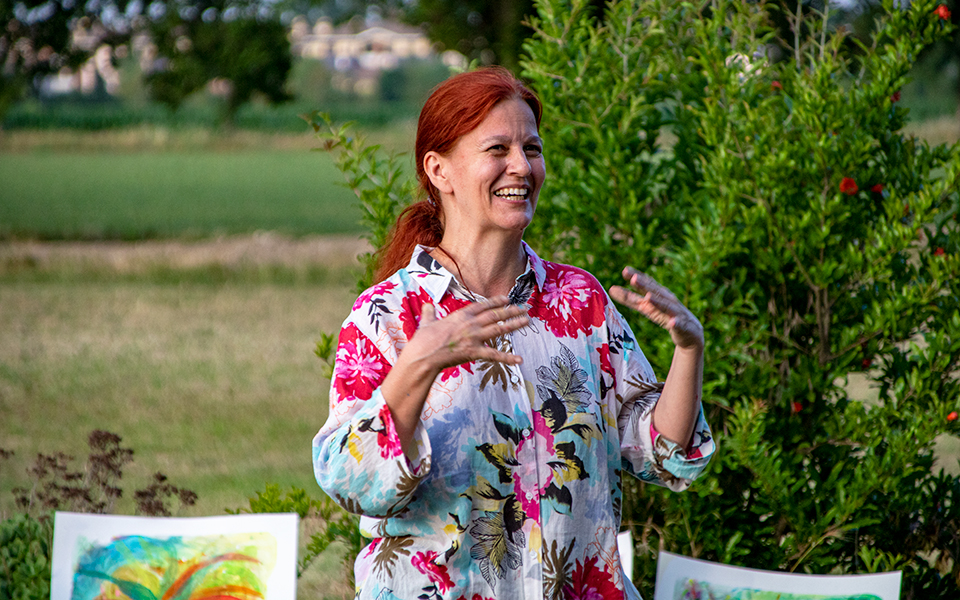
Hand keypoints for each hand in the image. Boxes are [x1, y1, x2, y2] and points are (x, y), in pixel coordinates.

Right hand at [406, 296, 529, 373]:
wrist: (422, 355)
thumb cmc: (423, 340)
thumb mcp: (426, 322)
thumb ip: (429, 312)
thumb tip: (427, 305)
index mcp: (460, 315)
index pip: (482, 306)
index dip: (496, 302)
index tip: (507, 299)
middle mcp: (470, 324)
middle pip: (495, 315)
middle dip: (511, 311)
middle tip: (524, 308)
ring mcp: (473, 337)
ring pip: (498, 329)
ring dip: (514, 324)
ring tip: (526, 321)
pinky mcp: (474, 352)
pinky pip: (494, 355)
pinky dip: (508, 358)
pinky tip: (519, 359)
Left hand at [609, 267, 703, 349]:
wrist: (690, 333)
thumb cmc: (665, 316)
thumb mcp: (647, 308)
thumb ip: (631, 299)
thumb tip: (611, 289)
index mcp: (658, 295)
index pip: (646, 284)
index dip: (637, 277)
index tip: (625, 270)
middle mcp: (668, 301)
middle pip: (655, 292)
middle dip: (645, 285)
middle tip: (633, 278)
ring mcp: (677, 313)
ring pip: (667, 306)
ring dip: (658, 301)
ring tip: (648, 297)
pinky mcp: (684, 327)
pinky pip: (680, 325)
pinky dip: (676, 323)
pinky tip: (672, 323)